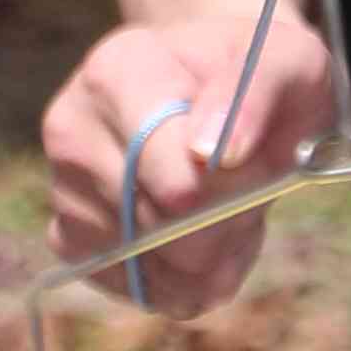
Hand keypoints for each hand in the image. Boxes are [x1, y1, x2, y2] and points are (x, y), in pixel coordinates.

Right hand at [39, 11, 339, 317]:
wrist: (223, 86)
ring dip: (215, 255)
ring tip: (233, 205)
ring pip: (152, 265)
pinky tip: (206, 234)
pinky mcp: (71, 239)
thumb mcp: (285, 60)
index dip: (228, 188)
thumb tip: (210, 153)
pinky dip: (187, 281)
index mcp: (117, 70)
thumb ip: (258, 92)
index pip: (168, 170)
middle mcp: (73, 129)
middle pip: (161, 225)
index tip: (252, 163)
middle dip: (227, 222)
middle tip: (256, 187)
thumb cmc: (256, 71)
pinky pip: (140, 290)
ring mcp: (65, 188)